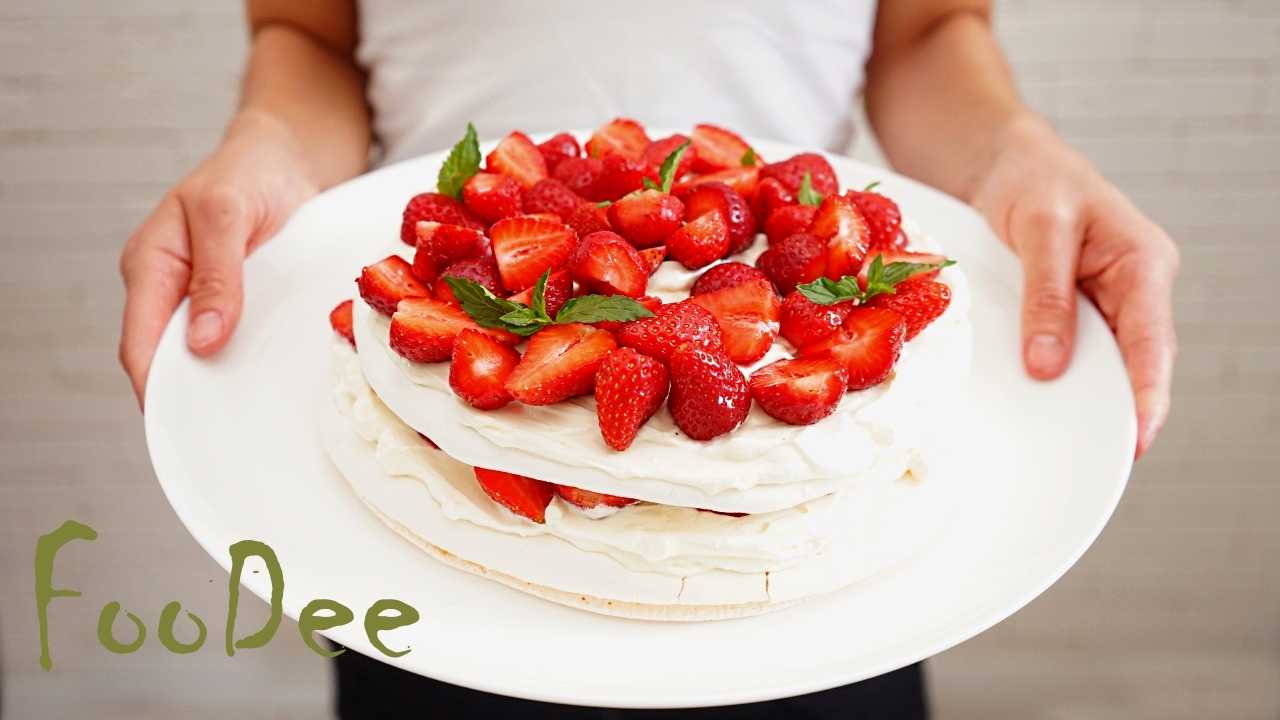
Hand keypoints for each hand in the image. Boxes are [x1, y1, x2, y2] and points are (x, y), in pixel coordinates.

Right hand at [119, 109, 320, 407]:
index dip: (153, 387)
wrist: (289, 156)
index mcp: (152, 263)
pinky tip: (266, 381)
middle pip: (168, 356)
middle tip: (220, 433)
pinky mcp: (235, 298)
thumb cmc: (251, 172)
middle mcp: (171, 285)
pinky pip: (232, 338)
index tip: (178, 422)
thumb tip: (201, 341)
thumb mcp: (229, 214)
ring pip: (201, 351)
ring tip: (245, 416)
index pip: (140, 342)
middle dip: (188, 393)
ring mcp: (203, 293)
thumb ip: (216, 275)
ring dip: (220, 379)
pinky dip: (244, 359)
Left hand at [973, 114, 1179, 458]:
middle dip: (1123, 408)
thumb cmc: (1032, 180)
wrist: (1008, 163)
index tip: (1138, 436)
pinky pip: (1078, 348)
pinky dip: (1065, 374)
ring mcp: (1108, 299)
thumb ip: (1046, 295)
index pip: (1152, 341)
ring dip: (1091, 396)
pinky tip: (1046, 402)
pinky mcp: (1078, 307)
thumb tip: (1048, 364)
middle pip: (1136, 360)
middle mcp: (1134, 285)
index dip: (1147, 393)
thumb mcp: (1039, 229)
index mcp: (1142, 262)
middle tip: (1102, 458)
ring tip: (1073, 445)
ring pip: (1107, 359)